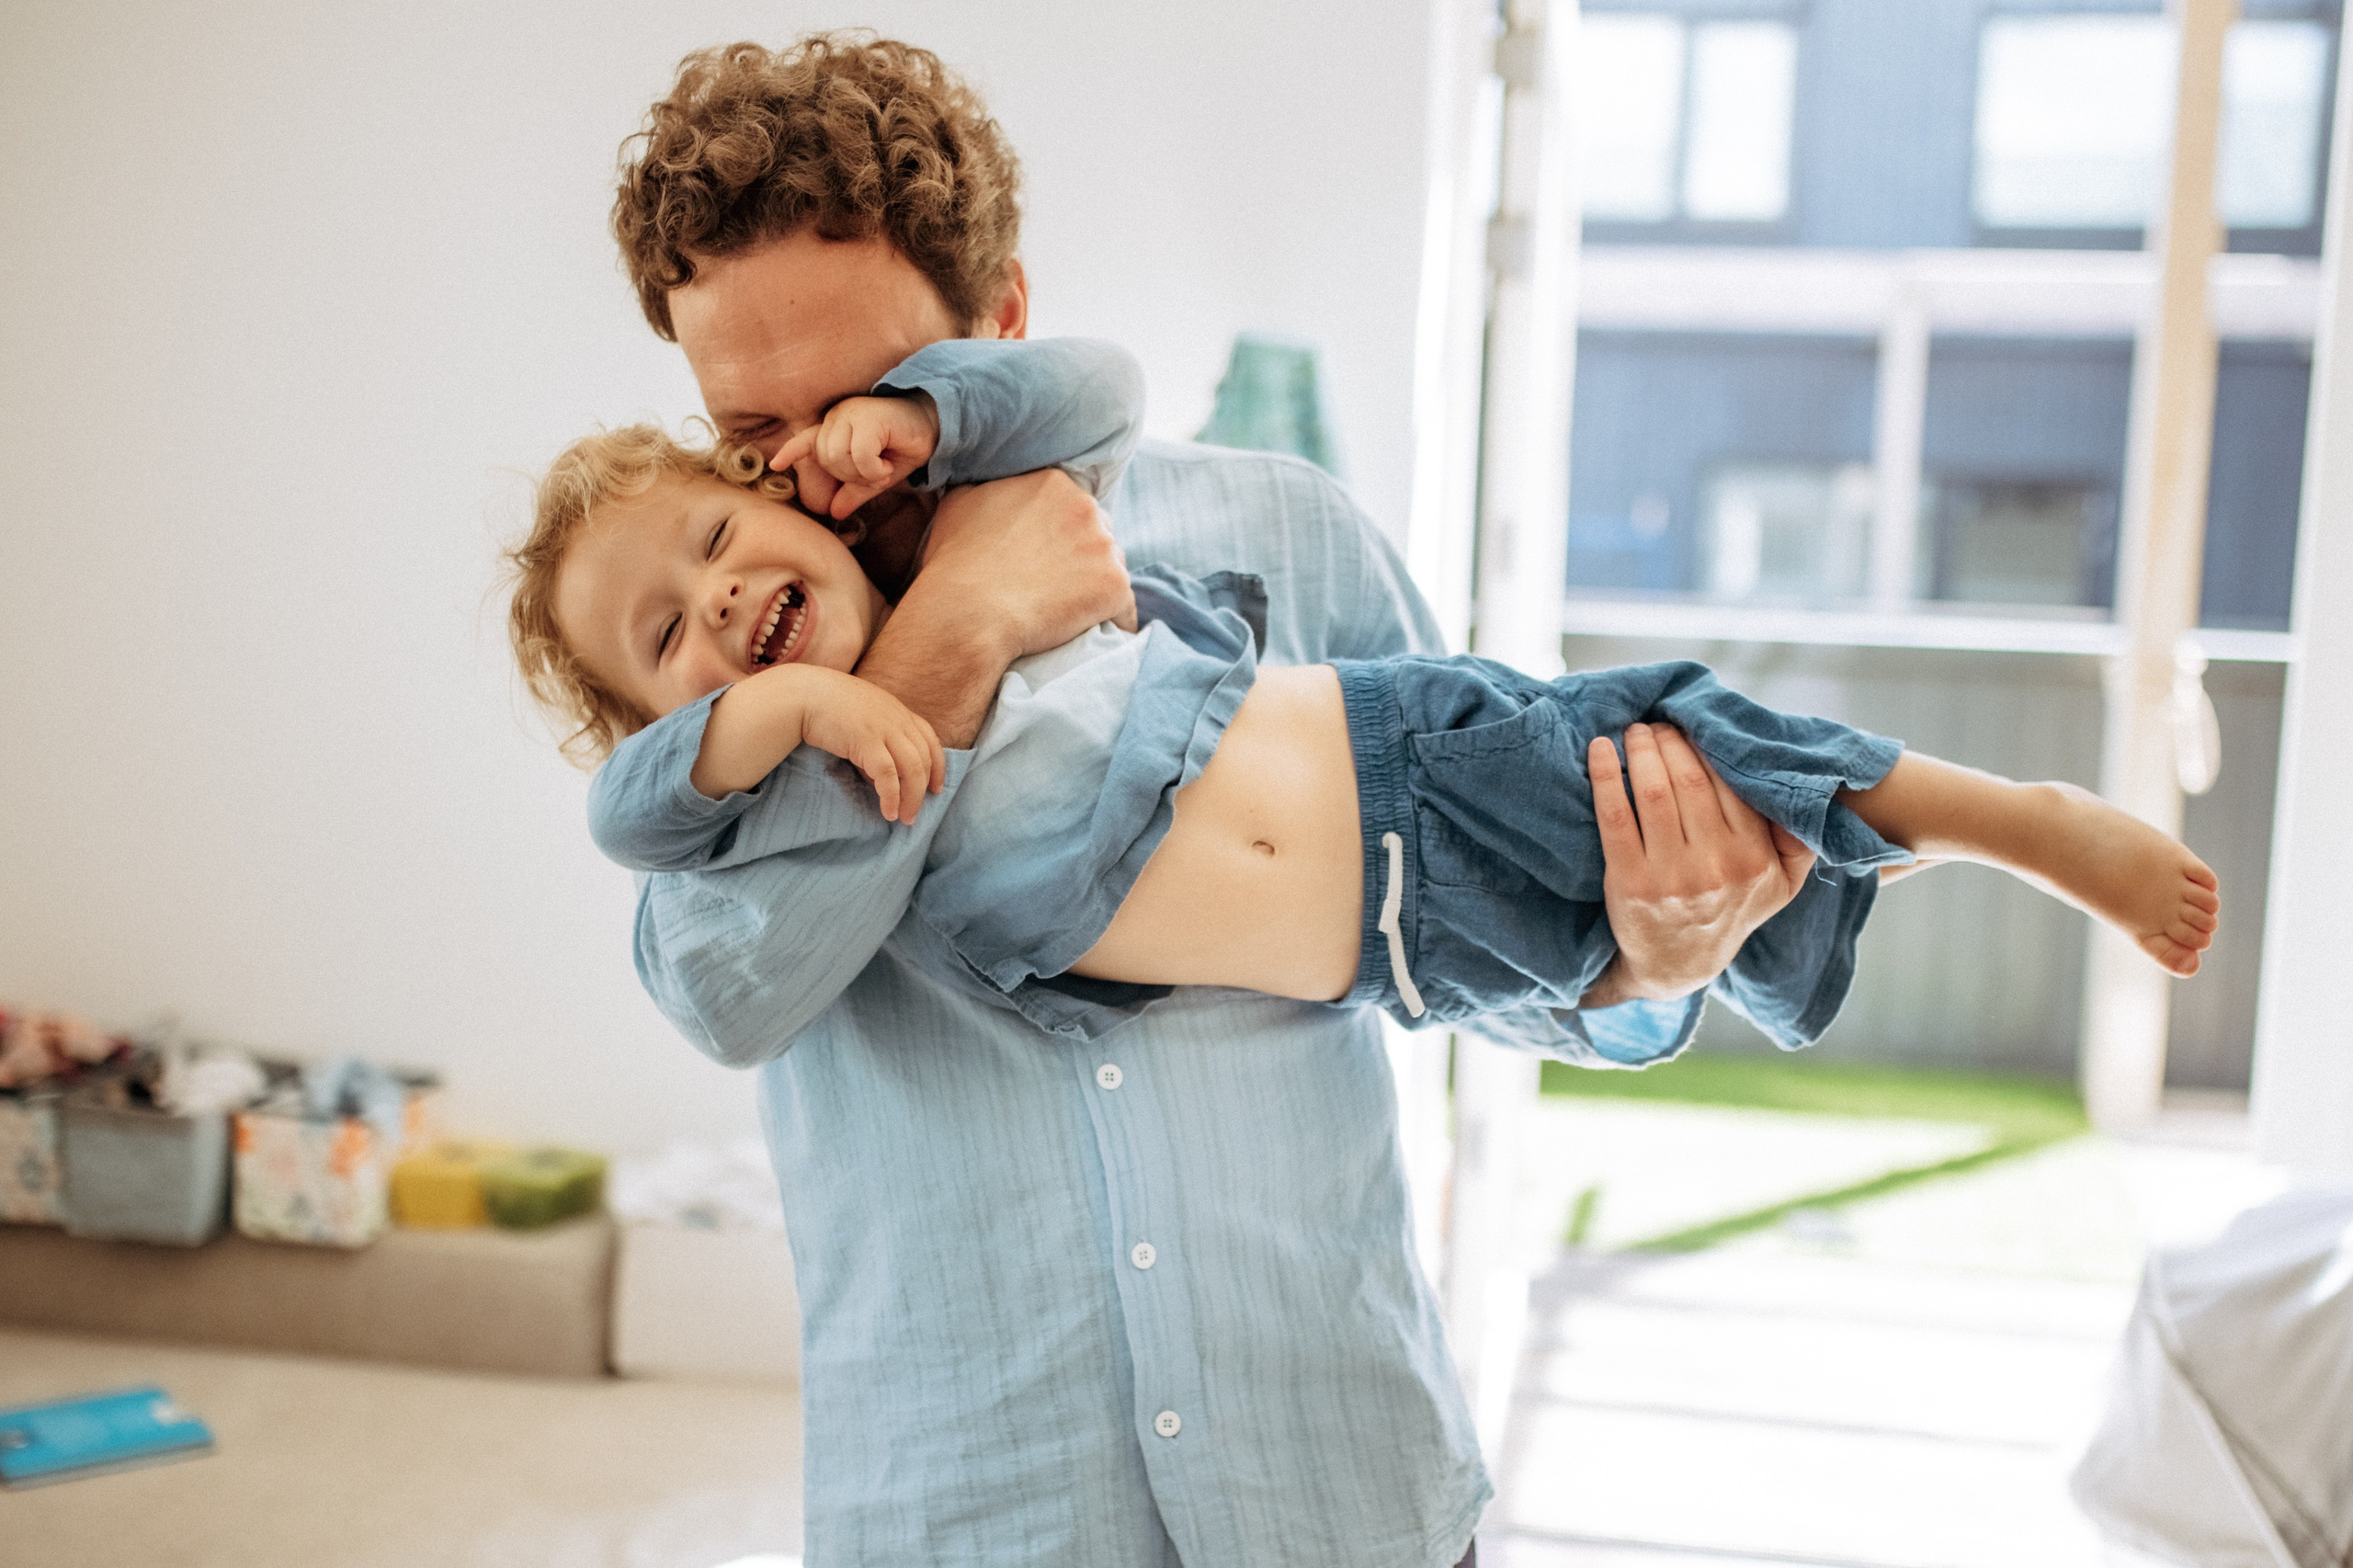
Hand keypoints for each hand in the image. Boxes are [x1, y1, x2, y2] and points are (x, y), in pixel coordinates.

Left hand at [772, 394, 940, 520]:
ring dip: (861, 473)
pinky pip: (859, 455)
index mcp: (836, 428)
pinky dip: (873, 469)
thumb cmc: (903, 448)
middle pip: (826, 459)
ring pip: (837, 457)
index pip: (807, 440)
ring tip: (882, 468)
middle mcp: (838, 417)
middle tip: (876, 475)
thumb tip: (835, 512)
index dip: (792, 452)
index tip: (775, 465)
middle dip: (850, 477)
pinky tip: (888, 466)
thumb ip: (854, 491)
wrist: (933, 428)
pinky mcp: (867, 417)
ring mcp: (851, 414)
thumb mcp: (877, 476)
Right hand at [795, 669, 947, 824]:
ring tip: (905, 818)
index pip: (929, 739)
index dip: (938, 766)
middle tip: (915, 813)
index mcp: (897, 710)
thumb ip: (875, 741)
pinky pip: (888, 775)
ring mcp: (884, 728)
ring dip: (912, 798)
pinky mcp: (867, 741)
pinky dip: (892, 796)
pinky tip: (888, 812)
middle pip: (924, 758)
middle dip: (924, 789)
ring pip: (912, 769)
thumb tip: (875, 776)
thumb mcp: (861, 719)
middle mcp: (896, 718)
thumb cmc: (827, 706)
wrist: (804, 693)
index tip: (937, 788)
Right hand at [921, 470, 1136, 652]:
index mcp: (1052, 484)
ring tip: (1075, 613)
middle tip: (1059, 587)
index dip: (1061, 534)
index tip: (1047, 557)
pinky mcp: (1115, 586)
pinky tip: (1100, 634)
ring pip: (1113, 568)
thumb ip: (984, 489)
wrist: (968, 613)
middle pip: (1098, 534)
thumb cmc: (956, 563)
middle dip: (1083, 557)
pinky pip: (1125, 608)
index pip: (1071, 506)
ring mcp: (1105, 547)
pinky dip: (1115, 622)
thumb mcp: (959, 504)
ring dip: (1098, 588)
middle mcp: (1086, 507)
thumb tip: (987, 489)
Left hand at [1582, 722, 1815, 1004]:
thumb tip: (1812, 794)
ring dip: (1641, 750)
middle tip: (1656, 725)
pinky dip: (1606, 776)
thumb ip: (1799, 842)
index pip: (1730, 784)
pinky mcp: (1629, 882)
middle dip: (1670, 742)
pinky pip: (1615, 816)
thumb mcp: (1781, 886)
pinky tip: (1601, 751)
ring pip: (1655, 792)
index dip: (1704, 748)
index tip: (1689, 729)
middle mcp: (1717, 866)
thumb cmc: (1728, 911)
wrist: (1677, 965)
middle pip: (1691, 780)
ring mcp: (1671, 876)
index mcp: (1755, 859)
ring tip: (1634, 732)